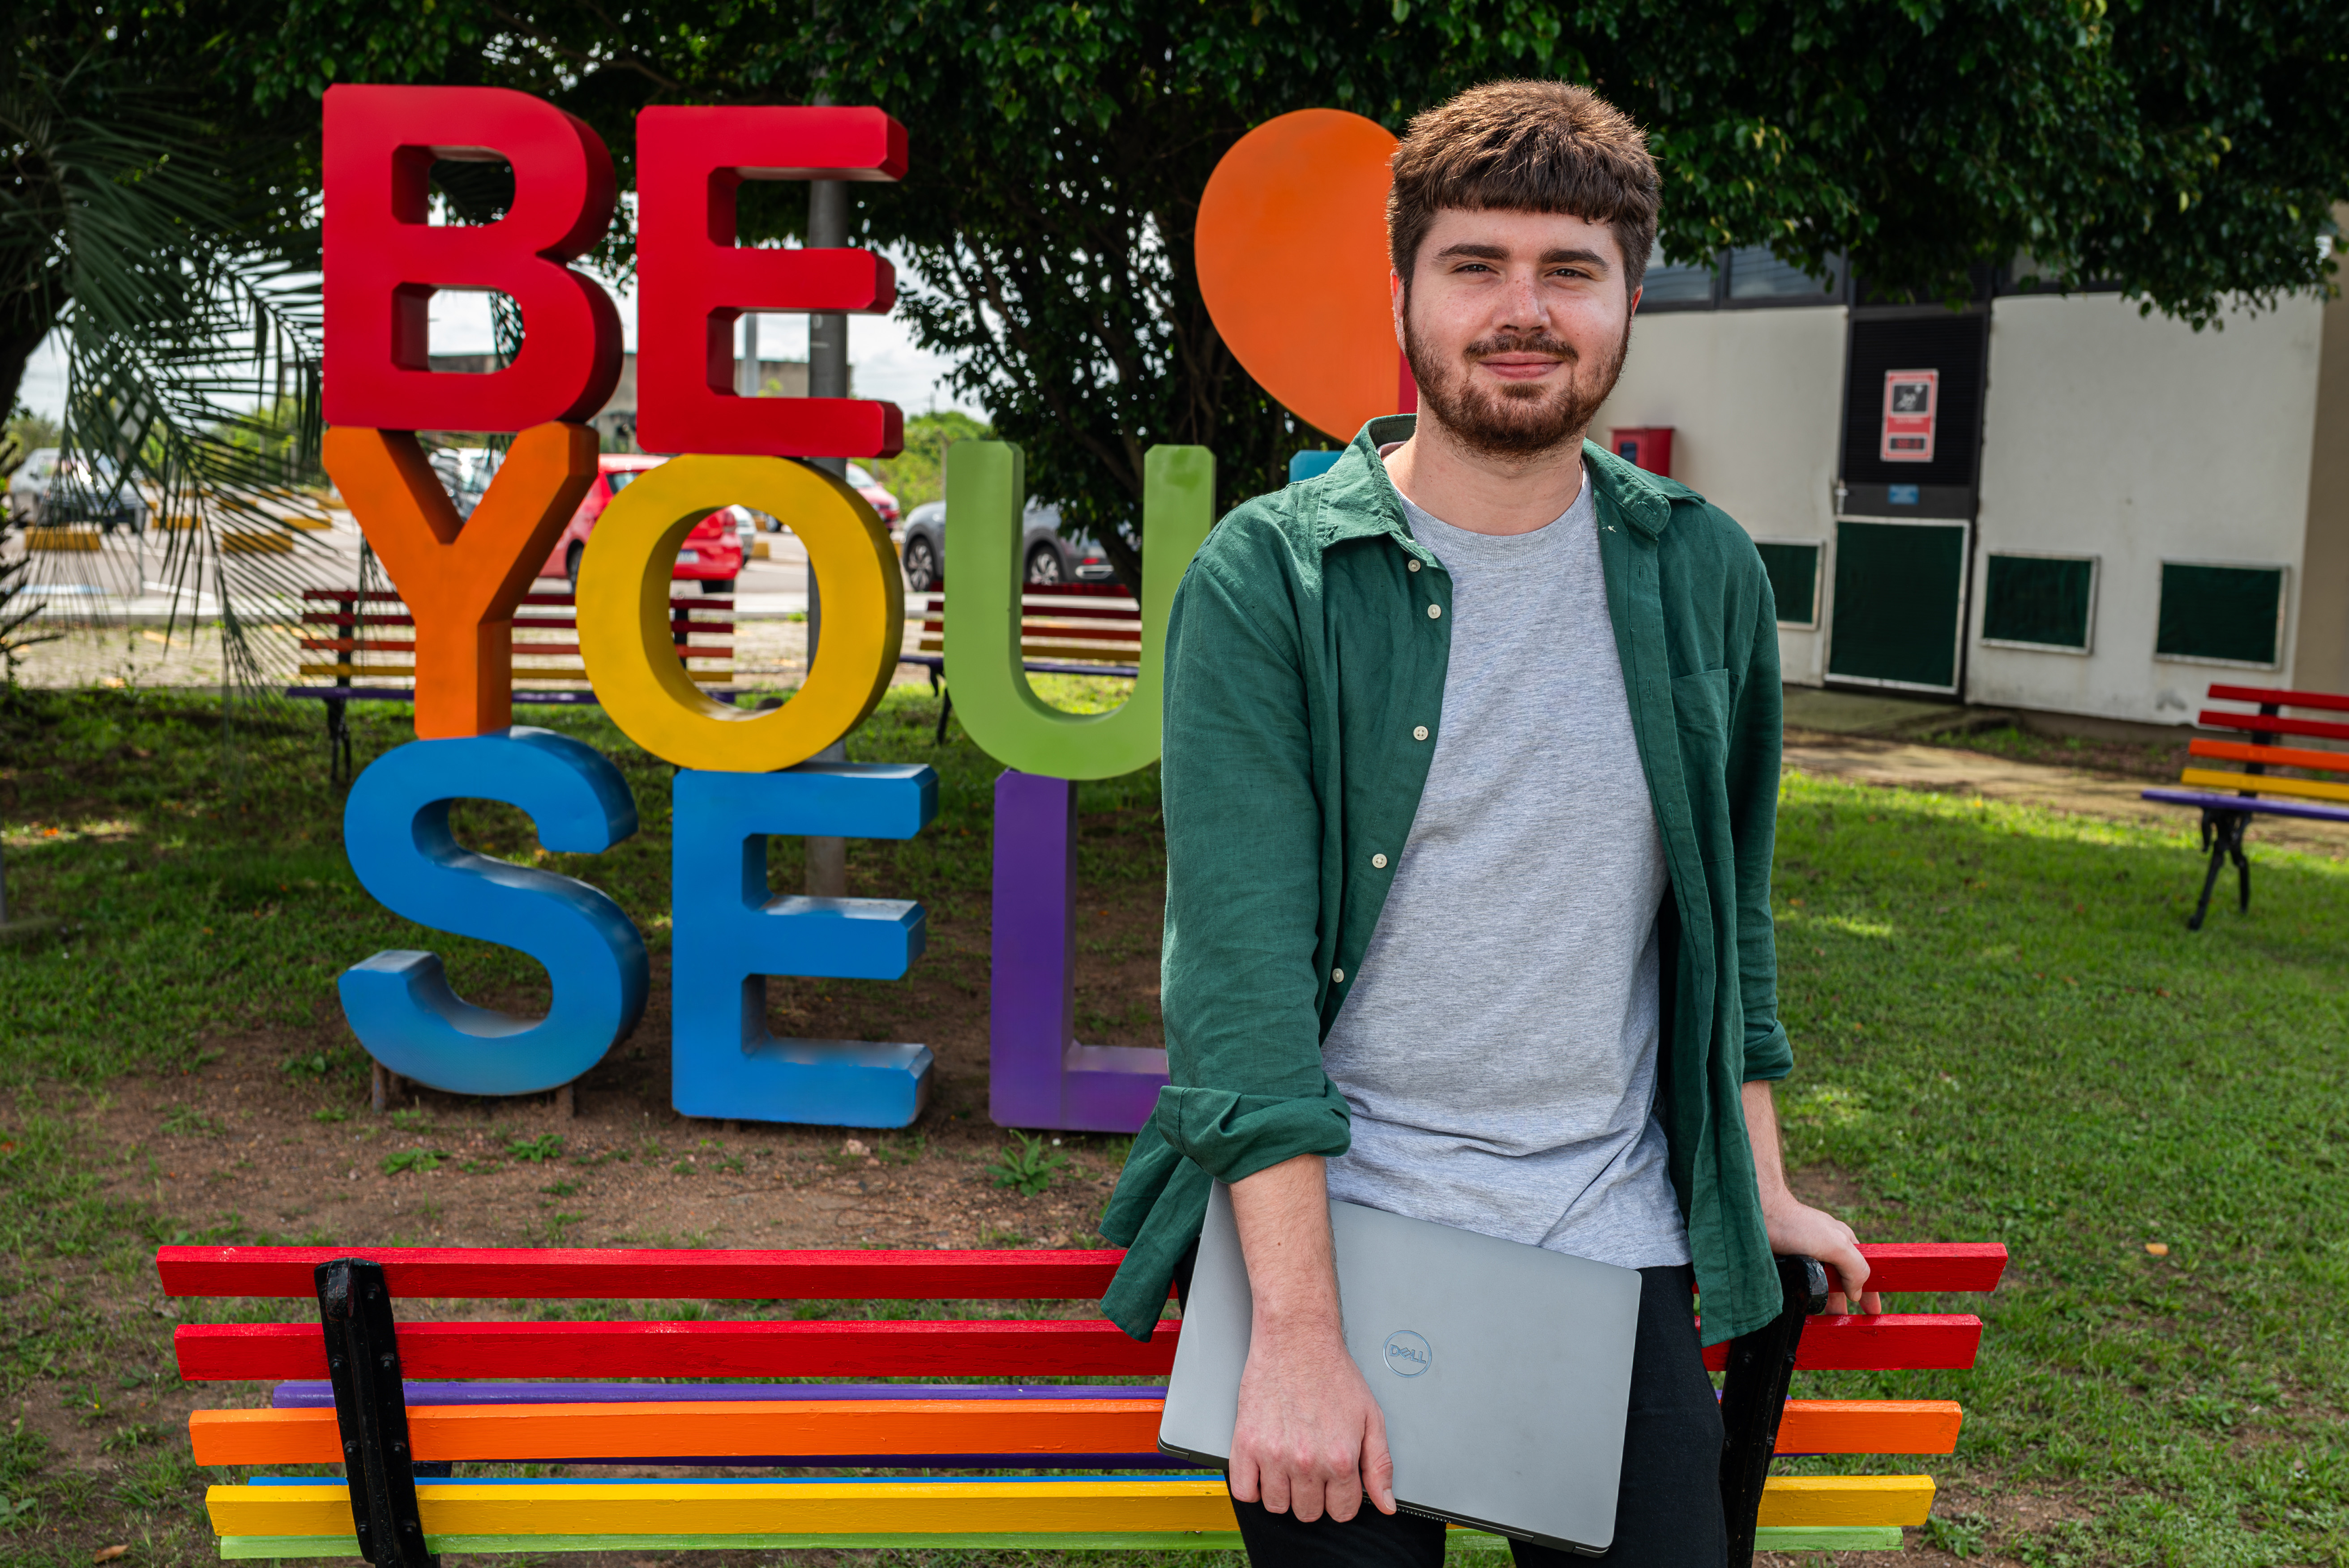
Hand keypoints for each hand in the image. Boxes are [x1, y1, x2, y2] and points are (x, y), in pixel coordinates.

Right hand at [1227, 1323, 1395, 1522]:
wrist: (1297, 1339)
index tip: (1335, 1485)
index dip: (1341, 1499)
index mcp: (1340, 1458)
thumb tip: (1386, 1504)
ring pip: (1277, 1506)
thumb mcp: (1371, 1417)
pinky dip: (1253, 1487)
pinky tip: (1265, 1470)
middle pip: (1308, 1513)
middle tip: (1313, 1470)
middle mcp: (1306, 1461)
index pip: (1342, 1511)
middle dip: (1314, 1497)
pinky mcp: (1245, 1443)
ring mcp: (1273, 1454)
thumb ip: (1380, 1466)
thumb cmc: (1332, 1373)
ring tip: (1289, 1466)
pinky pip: (1244, 1491)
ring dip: (1284, 1493)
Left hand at [1761, 1194, 1883, 1314]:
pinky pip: (1800, 1286)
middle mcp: (1826, 1250)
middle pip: (1839, 1283)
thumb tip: (1856, 1293)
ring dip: (1823, 1303)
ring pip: (1819, 1286)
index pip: (1862, 1272)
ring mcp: (1806, 1257)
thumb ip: (1854, 1268)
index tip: (1873, 1313)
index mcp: (1843, 1243)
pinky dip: (1804, 1298)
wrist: (1758, 1214)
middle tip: (1845, 1324)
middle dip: (1843, 1303)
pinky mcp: (1787, 1263)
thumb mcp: (1836, 1244)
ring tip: (1825, 1322)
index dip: (1869, 1292)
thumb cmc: (1797, 1224)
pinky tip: (1803, 1310)